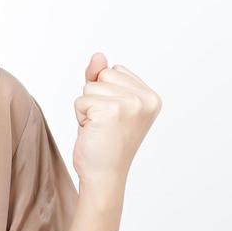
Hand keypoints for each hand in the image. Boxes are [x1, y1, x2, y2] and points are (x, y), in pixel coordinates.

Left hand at [72, 53, 161, 186]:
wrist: (104, 174)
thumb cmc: (105, 141)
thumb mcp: (106, 103)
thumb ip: (102, 77)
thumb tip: (98, 55)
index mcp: (151, 96)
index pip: (114, 70)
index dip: (105, 92)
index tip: (113, 117)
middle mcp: (145, 99)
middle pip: (103, 75)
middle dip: (95, 98)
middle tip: (104, 124)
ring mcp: (130, 104)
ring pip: (90, 87)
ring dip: (87, 108)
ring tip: (99, 128)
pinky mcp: (111, 111)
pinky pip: (81, 100)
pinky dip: (80, 117)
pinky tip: (93, 132)